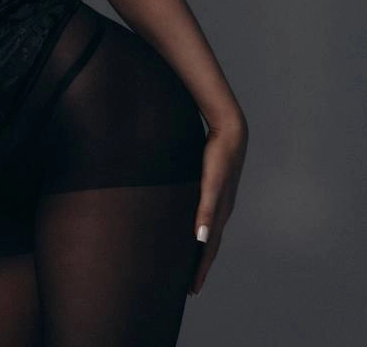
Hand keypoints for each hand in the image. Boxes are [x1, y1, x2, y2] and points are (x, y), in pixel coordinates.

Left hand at [189, 116, 247, 295]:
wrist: (230, 132)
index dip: (200, 269)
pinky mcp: (215, 189)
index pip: (209, 249)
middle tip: (191, 286)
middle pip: (210, 245)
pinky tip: (195, 229)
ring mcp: (220, 200)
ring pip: (209, 232)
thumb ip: (206, 209)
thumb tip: (201, 239)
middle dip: (201, 266)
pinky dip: (201, 230)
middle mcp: (222, 210)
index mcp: (220, 213)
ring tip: (192, 262)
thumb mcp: (210, 184)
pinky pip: (207, 217)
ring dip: (201, 250)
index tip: (192, 290)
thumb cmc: (218, 157)